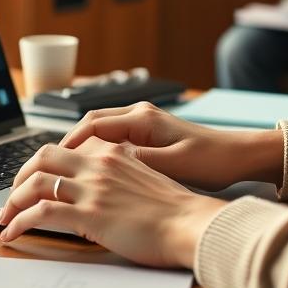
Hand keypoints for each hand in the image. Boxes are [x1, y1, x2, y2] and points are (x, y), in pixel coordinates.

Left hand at [0, 137, 226, 268]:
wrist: (191, 224)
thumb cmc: (177, 211)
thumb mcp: (147, 182)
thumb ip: (121, 180)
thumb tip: (104, 194)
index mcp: (113, 155)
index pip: (65, 150)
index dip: (42, 165)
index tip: (32, 181)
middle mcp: (98, 165)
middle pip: (42, 157)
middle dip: (19, 177)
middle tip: (11, 197)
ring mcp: (92, 189)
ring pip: (35, 184)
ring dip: (12, 202)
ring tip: (4, 219)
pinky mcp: (89, 215)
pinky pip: (40, 213)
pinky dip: (19, 222)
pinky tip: (12, 234)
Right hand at [58, 102, 282, 189]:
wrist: (239, 156)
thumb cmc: (212, 160)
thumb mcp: (174, 164)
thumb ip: (138, 161)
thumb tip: (103, 163)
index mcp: (143, 118)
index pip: (93, 124)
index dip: (69, 142)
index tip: (52, 161)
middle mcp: (140, 115)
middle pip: (92, 124)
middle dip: (68, 144)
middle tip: (49, 166)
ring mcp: (144, 123)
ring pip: (101, 131)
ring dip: (82, 148)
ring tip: (64, 171)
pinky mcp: (149, 135)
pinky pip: (114, 140)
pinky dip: (98, 153)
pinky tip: (92, 172)